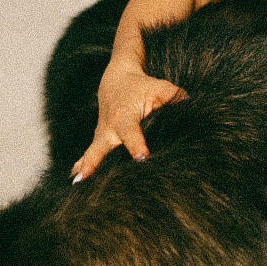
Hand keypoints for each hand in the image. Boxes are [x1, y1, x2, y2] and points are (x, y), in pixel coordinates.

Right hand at [71, 59, 185, 180]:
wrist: (116, 80)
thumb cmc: (140, 86)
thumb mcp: (158, 87)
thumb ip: (174, 97)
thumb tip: (191, 104)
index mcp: (125, 117)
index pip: (131, 133)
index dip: (136, 145)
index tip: (142, 158)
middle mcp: (109, 128)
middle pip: (100, 147)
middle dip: (93, 162)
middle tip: (85, 177)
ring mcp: (101, 135)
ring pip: (92, 153)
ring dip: (85, 168)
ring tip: (77, 185)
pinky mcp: (99, 141)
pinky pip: (89, 155)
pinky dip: (83, 166)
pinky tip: (75, 182)